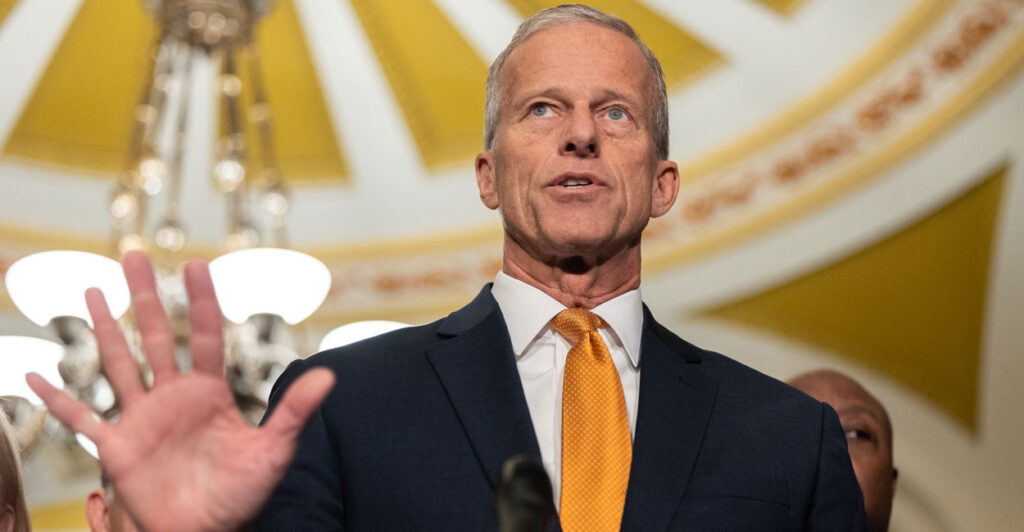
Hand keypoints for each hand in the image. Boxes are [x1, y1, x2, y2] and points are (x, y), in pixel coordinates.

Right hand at [26, 251, 333, 531]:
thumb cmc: (241, 494)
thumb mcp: (274, 450)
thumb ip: (296, 412)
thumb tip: (329, 377)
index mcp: (209, 392)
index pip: (203, 336)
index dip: (200, 301)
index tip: (193, 264)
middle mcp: (173, 397)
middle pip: (154, 335)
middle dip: (144, 295)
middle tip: (133, 255)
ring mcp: (142, 418)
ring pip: (118, 362)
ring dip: (103, 328)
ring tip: (92, 291)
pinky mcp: (118, 446)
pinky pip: (81, 418)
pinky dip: (56, 399)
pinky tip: (33, 378)